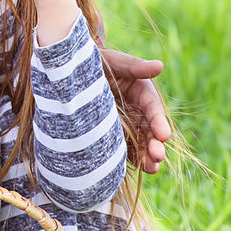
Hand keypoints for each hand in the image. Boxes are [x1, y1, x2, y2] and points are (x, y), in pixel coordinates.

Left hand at [101, 49, 170, 173]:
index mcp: (140, 91)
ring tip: (151, 168)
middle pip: (149, 129)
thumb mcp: (113, 61)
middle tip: (157, 156)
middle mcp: (136, 110)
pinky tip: (137, 169)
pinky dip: (132, 159)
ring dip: (148, 156)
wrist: (66, 74)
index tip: (163, 135)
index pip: (152, 107)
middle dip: (155, 143)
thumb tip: (159, 66)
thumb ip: (134, 66)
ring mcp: (125, 124)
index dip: (159, 121)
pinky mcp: (112, 135)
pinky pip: (125, 149)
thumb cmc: (93, 62)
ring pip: (140, 143)